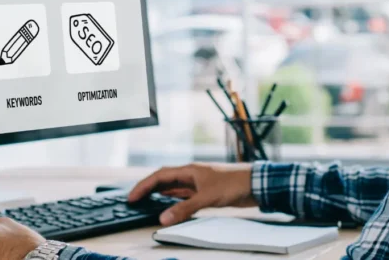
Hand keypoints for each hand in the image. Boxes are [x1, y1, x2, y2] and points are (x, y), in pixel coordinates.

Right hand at [127, 162, 255, 225]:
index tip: (132, 197)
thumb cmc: (234, 183)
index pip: (159, 176)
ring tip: (147, 202)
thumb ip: (184, 209)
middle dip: (148, 189)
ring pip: (174, 188)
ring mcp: (199, 183)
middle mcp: (192, 175)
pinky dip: (174, 201)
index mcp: (189, 170)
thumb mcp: (206, 198)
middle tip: (134, 200)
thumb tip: (163, 218)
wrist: (256, 184)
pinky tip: (171, 206)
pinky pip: (184, 195)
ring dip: (160, 194)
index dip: (143, 186)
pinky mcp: (206, 192)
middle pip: (164, 180)